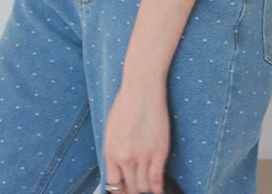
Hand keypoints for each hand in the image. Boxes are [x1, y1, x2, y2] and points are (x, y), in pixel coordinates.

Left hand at [104, 79, 169, 193]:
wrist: (142, 88)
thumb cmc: (127, 103)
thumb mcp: (111, 130)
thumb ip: (114, 152)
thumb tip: (119, 170)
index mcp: (111, 152)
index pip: (113, 185)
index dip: (120, 191)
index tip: (124, 190)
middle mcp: (126, 157)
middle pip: (131, 188)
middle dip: (133, 190)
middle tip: (137, 187)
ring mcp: (143, 156)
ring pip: (144, 187)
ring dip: (146, 187)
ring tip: (147, 184)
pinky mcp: (160, 152)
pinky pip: (157, 180)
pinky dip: (158, 187)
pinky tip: (158, 188)